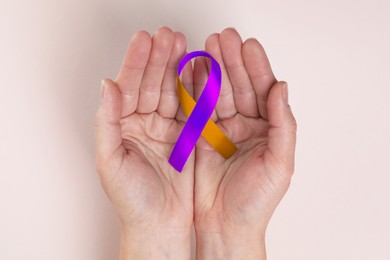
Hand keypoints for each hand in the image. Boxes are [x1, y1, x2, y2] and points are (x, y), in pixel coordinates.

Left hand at [94, 27, 193, 258]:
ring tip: (184, 45)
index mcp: (122, 126)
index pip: (128, 86)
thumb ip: (106, 121)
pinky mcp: (187, 136)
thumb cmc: (131, 199)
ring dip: (177, 68)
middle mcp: (143, 123)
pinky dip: (195, 89)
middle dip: (159, 58)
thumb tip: (106, 85)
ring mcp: (166, 128)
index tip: (145, 39)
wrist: (159, 225)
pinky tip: (198, 71)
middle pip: (151, 83)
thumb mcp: (110, 161)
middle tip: (168, 35)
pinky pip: (190, 108)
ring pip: (171, 91)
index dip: (136, 62)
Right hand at [193, 28, 296, 258]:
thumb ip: (284, 125)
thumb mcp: (280, 164)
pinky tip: (191, 72)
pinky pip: (198, 109)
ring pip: (217, 93)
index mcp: (268, 129)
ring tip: (206, 48)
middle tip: (223, 39)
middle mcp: (246, 126)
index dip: (256, 67)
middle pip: (239, 86)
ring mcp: (222, 130)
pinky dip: (194, 90)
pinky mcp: (201, 137)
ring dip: (212, 71)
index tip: (248, 46)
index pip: (264, 91)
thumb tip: (282, 89)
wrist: (226, 226)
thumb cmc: (256, 202)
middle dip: (231, 62)